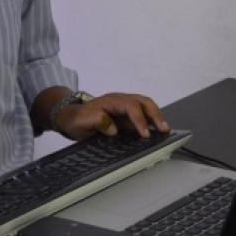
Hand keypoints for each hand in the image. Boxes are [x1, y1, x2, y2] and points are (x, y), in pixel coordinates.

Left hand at [54, 92, 169, 140]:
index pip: (131, 106)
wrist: (70, 117)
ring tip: (165, 130)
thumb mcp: (82, 121)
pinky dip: (151, 121)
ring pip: (145, 106)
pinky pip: (142, 114)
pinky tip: (156, 131)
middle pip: (143, 102)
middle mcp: (120, 101)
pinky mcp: (126, 116)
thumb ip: (97, 121)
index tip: (145, 134)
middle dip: (155, 114)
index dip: (139, 120)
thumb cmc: (77, 118)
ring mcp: (124, 107)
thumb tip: (113, 128)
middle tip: (164, 129)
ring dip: (156, 116)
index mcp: (111, 101)